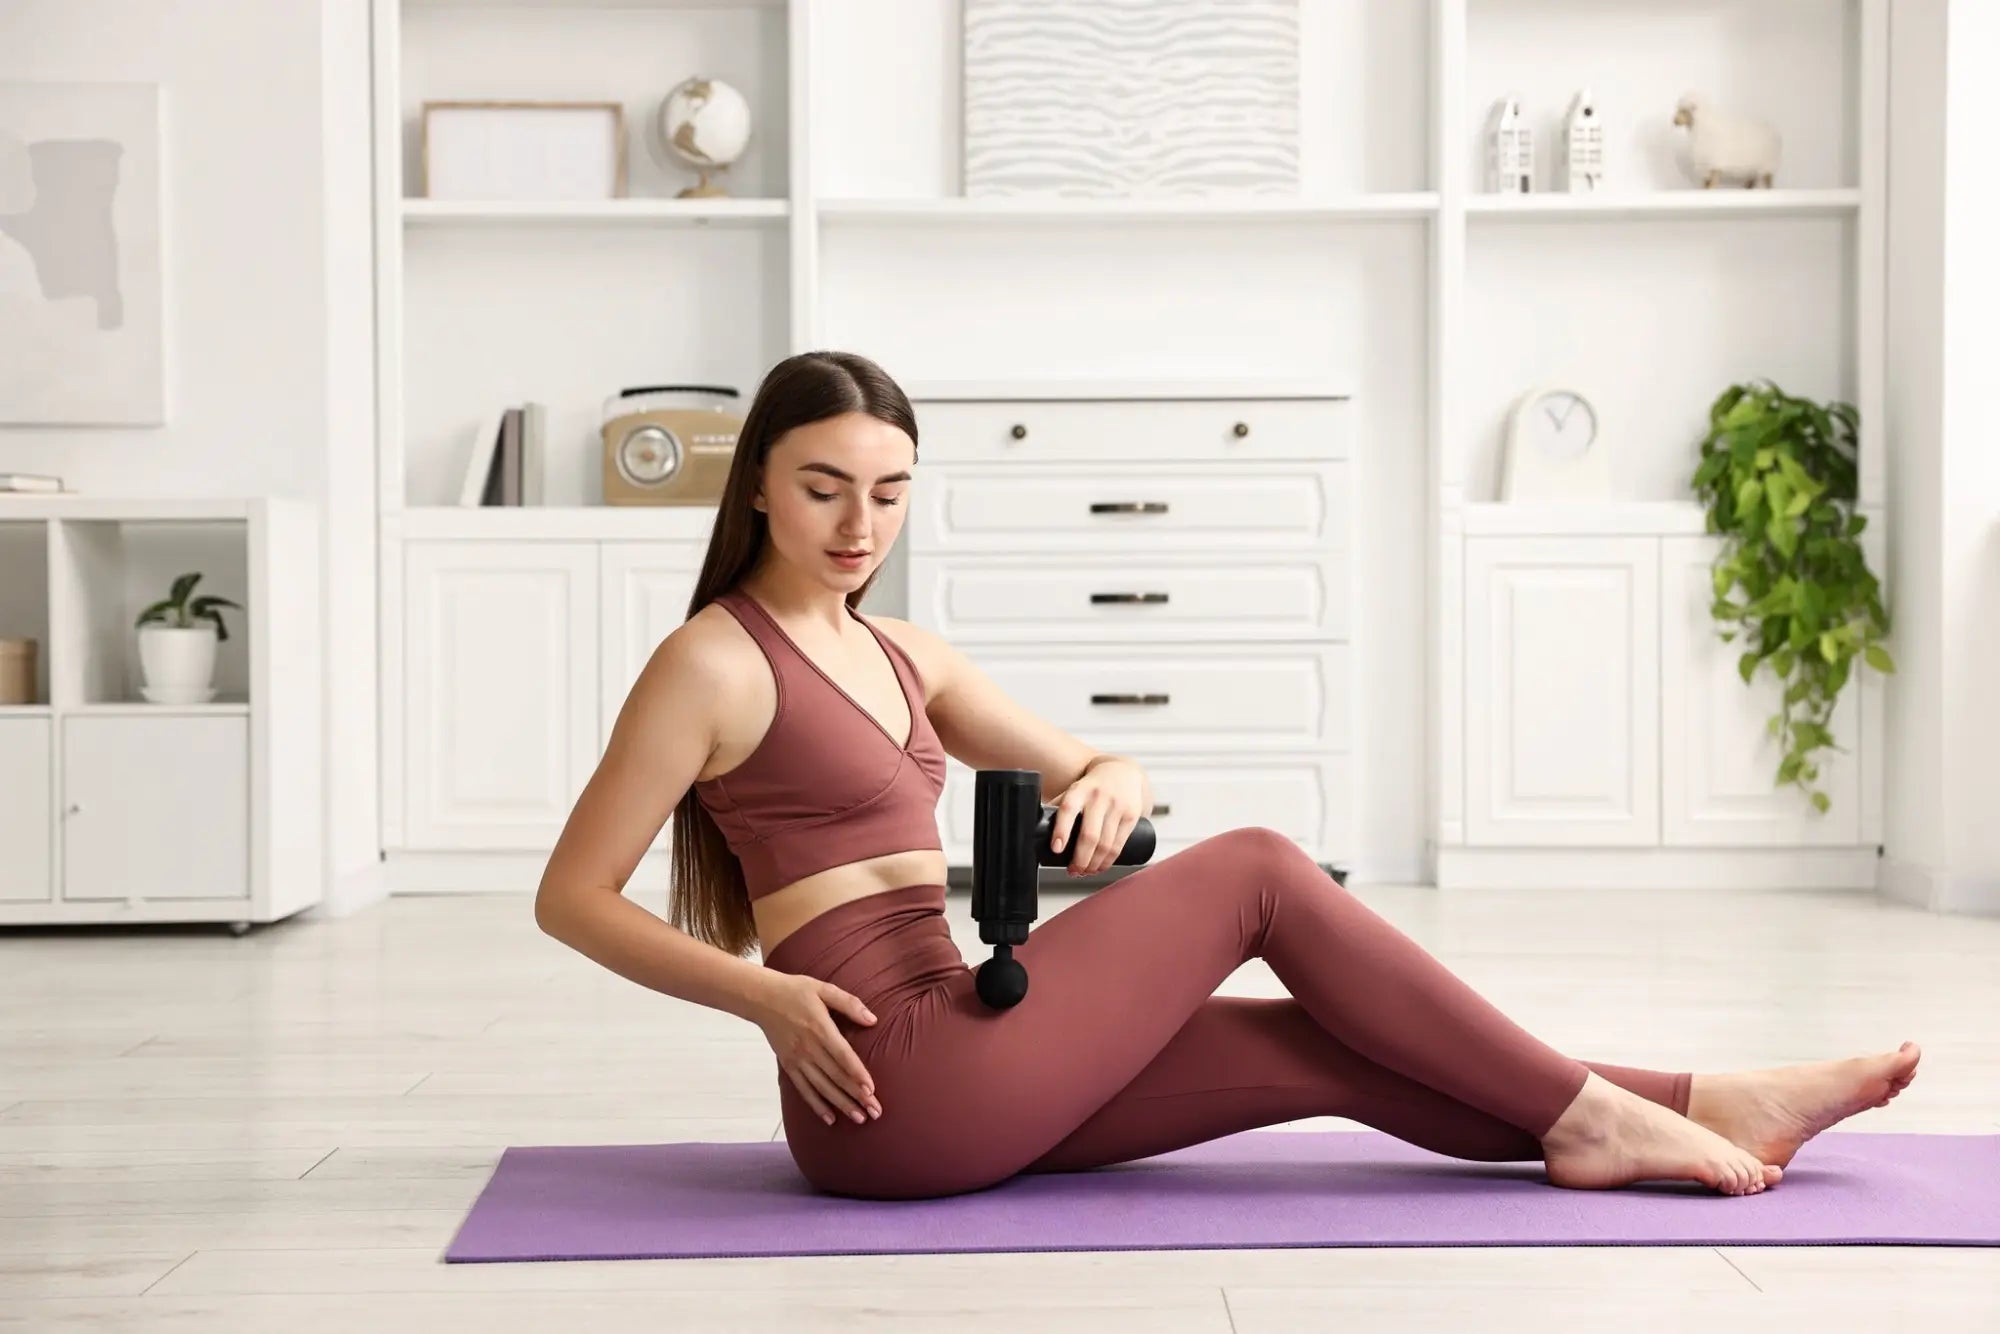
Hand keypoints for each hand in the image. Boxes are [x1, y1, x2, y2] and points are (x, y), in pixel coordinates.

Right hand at [752, 973, 882, 1126]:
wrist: (761, 998)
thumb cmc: (795, 991)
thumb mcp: (824, 989)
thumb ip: (849, 1003)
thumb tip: (872, 1019)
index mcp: (820, 1028)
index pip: (842, 1056)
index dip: (857, 1074)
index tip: (871, 1090)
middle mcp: (809, 1048)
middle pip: (836, 1076)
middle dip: (856, 1095)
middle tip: (875, 1112)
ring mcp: (797, 1059)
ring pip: (822, 1087)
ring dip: (841, 1104)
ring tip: (859, 1118)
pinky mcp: (788, 1066)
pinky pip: (804, 1089)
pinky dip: (816, 1105)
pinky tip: (830, 1118)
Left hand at [1048, 756, 1151, 875]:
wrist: (1123, 772)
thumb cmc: (1093, 785)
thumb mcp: (1075, 789)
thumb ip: (1060, 807)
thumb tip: (1036, 828)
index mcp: (1079, 790)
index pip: (1068, 809)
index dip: (1061, 830)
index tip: (1056, 848)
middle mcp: (1099, 797)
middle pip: (1089, 835)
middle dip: (1080, 859)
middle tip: (1073, 871)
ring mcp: (1117, 806)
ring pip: (1105, 844)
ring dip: (1093, 864)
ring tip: (1084, 872)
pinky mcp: (1131, 816)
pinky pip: (1118, 845)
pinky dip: (1108, 861)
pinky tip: (1100, 867)